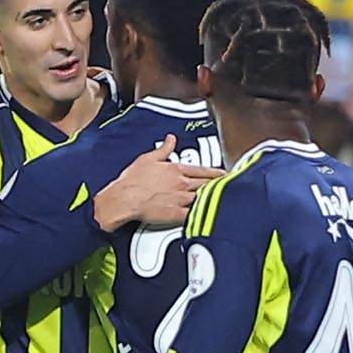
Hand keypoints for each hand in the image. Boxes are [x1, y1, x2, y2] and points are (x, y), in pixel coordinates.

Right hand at [93, 138, 216, 229]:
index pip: (203, 170)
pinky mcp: (177, 214)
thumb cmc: (132, 180)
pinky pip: (196, 214)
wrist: (124, 199)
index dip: (216, 173)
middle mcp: (181, 184)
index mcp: (176, 170)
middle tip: (229, 186)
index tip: (226, 174)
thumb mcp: (148, 158)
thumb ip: (164, 149)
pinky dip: (204, 213)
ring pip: (205, 197)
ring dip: (214, 198)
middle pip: (208, 184)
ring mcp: (181, 199)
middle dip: (219, 185)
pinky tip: (212, 214)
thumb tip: (171, 138)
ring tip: (224, 199)